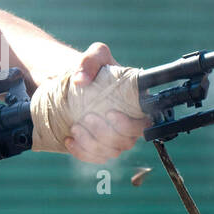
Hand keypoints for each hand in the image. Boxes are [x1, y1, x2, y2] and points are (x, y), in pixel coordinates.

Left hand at [63, 42, 149, 163]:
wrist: (74, 84)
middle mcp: (130, 125)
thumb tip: (80, 80)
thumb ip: (91, 61)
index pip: (144, 124)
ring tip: (75, 128)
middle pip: (126, 141)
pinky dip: (82, 152)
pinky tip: (69, 140)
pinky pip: (94, 158)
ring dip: (91, 144)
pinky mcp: (99, 148)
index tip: (110, 113)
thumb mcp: (94, 56)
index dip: (129, 124)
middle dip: (105, 133)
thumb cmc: (92, 69)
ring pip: (110, 152)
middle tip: (87, 117)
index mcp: (137, 105)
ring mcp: (115, 139)